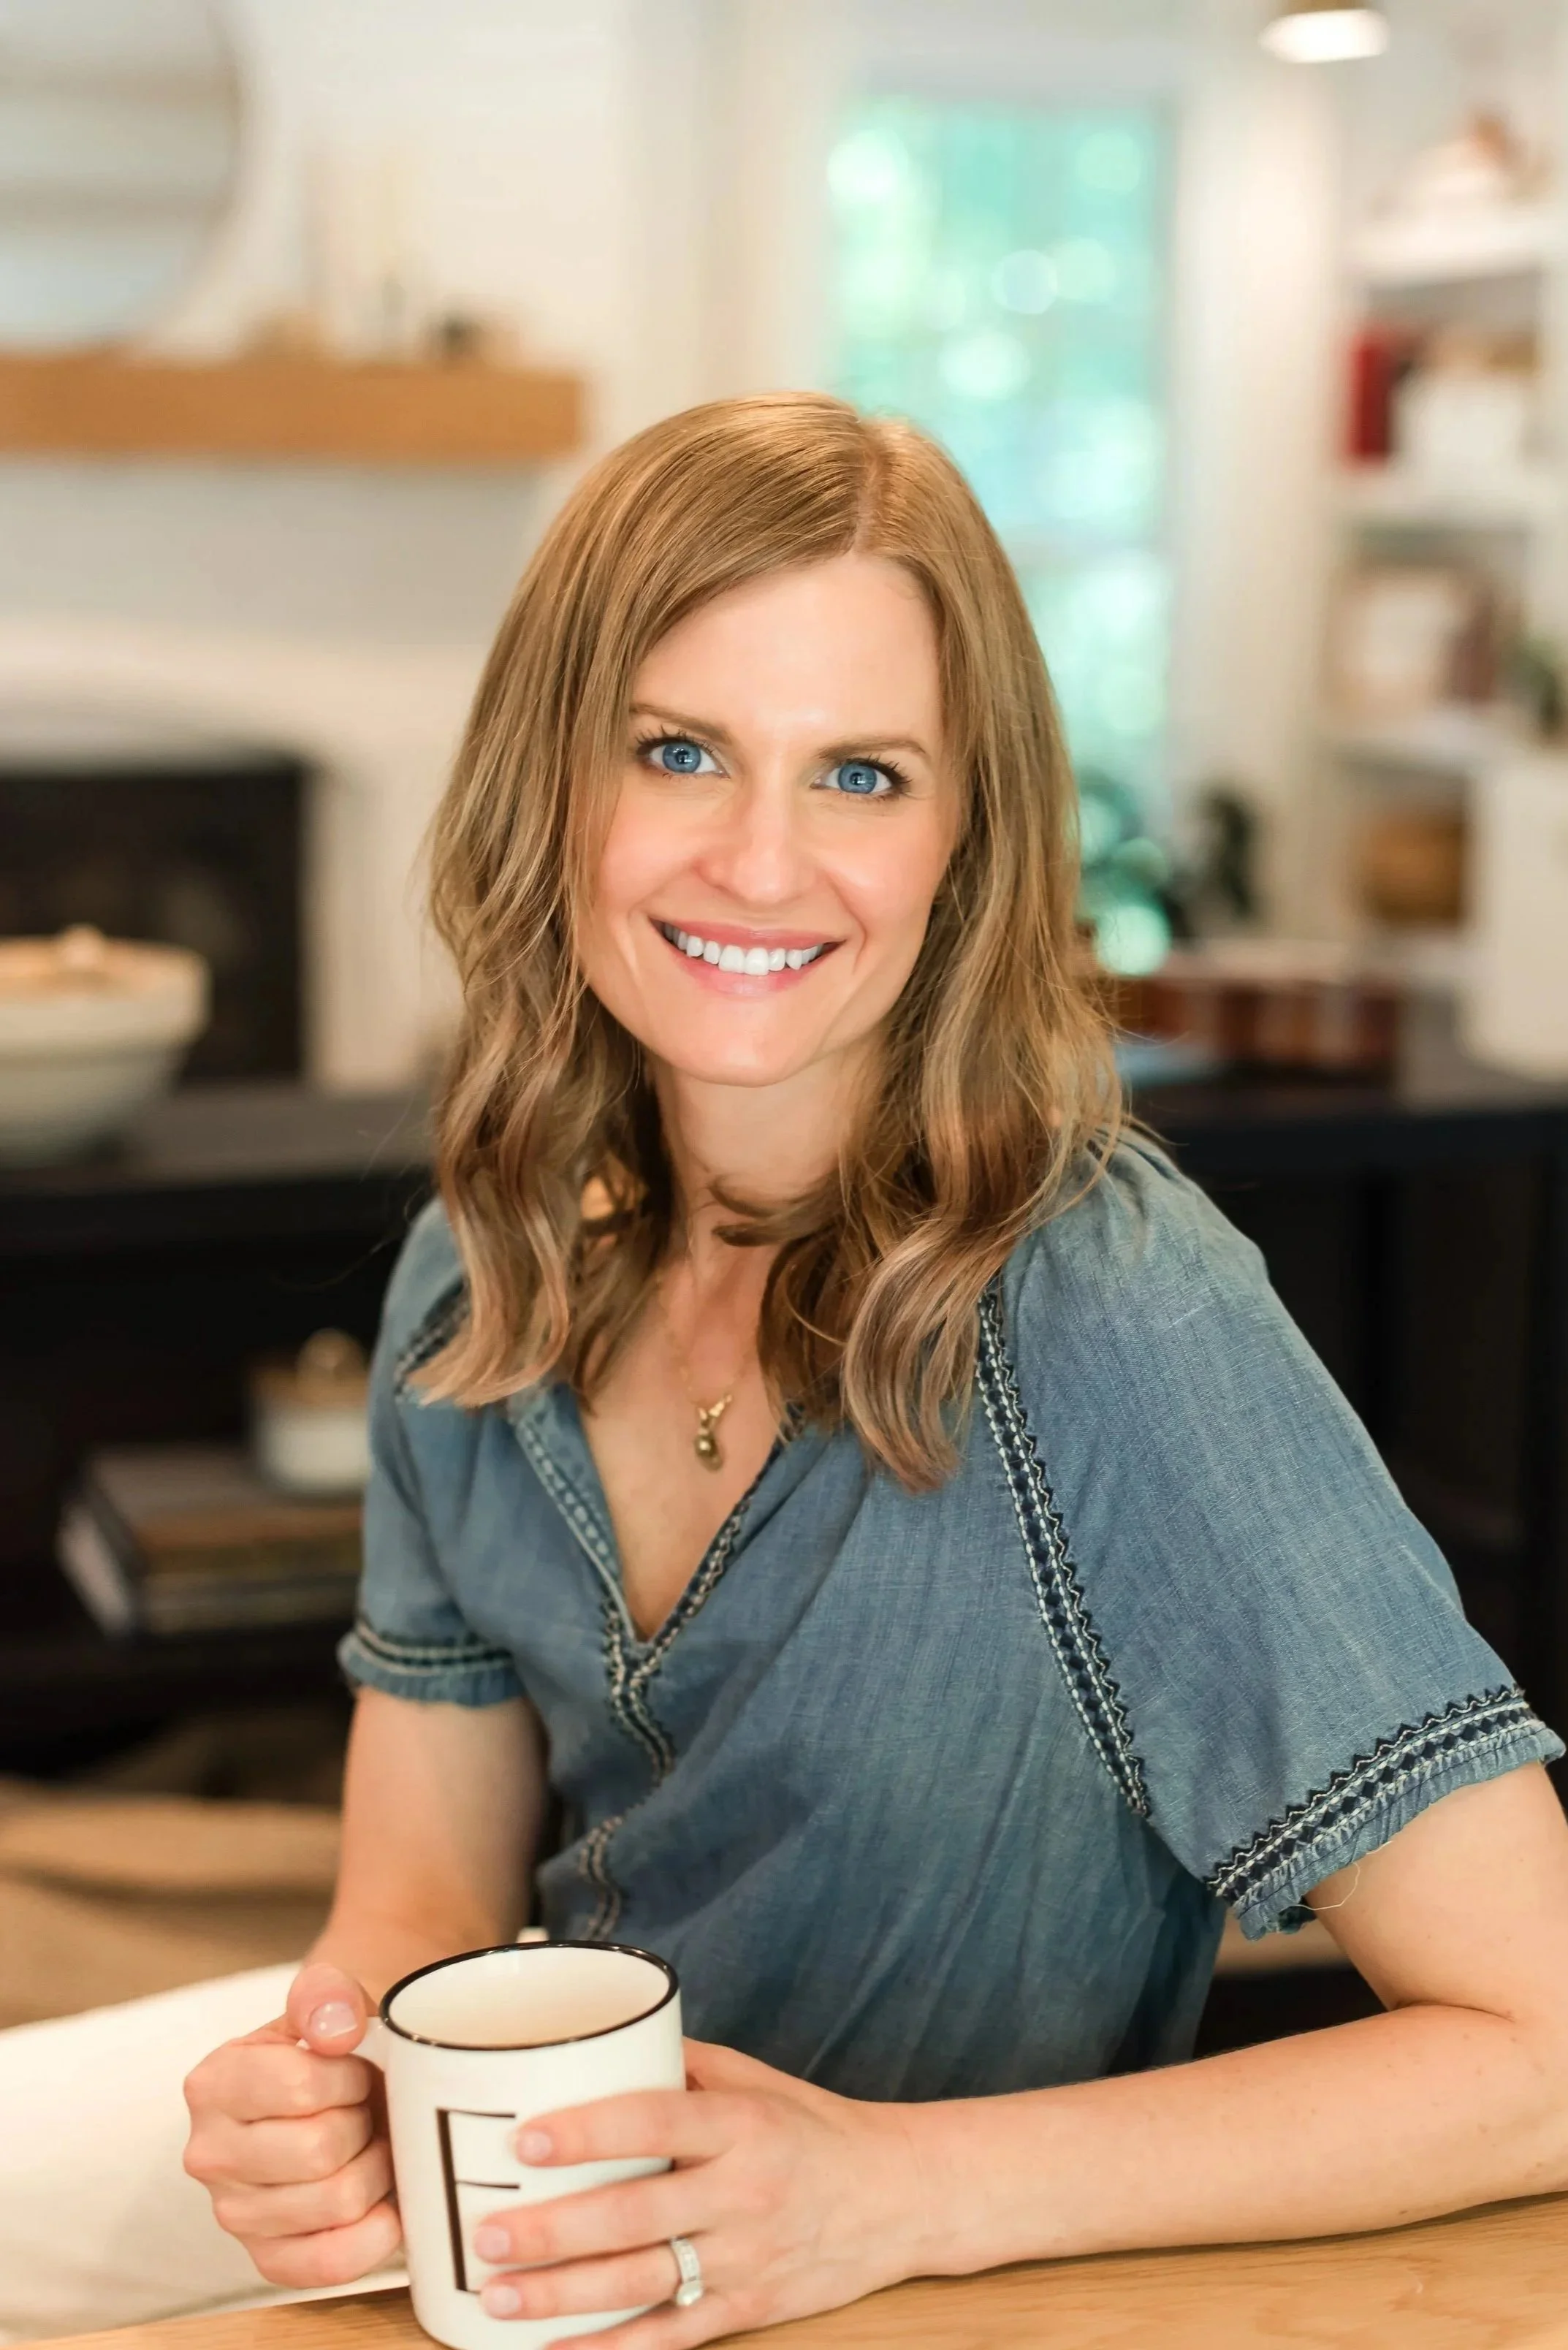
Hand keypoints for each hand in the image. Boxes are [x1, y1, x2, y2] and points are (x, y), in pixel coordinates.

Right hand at [182, 1961, 401, 2288]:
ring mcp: (234, 2215)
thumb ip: (327, 1995)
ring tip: (366, 2148)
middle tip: (362, 2113)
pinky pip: (332, 2262)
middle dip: (364, 2124)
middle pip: (320, 2149)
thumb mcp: (327, 2003)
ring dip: (375, 2171)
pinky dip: (374, 2233)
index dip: (349, 2076)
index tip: (352, 2070)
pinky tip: (379, 2202)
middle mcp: (209, 2154)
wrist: (339, 2099)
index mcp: (212, 2083)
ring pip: (337, 2202)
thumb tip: (335, 2030)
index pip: (299, 2086)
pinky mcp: (268, 2260)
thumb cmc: (333, 2052)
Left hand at [468, 2038, 928, 2345]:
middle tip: (489, 2235)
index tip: (526, 2139)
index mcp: (741, 2124)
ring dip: (566, 2294)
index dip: (590, 2132)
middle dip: (555, 2231)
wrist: (899, 2197)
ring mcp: (745, 2258)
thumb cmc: (813, 2127)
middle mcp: (742, 2192)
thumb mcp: (755, 2080)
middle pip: (636, 2216)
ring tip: (500, 2295)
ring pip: (644, 2283)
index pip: (657, 2122)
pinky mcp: (749, 2307)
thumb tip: (597, 2044)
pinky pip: (673, 2337)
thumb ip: (680, 2065)